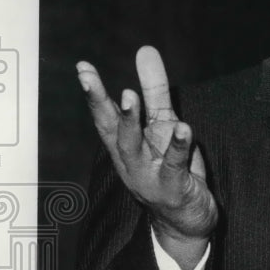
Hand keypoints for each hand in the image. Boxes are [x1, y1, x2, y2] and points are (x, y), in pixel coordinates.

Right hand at [76, 46, 217, 269]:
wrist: (186, 220)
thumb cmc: (171, 168)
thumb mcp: (164, 125)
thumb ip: (156, 89)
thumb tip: (145, 49)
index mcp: (125, 147)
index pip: (105, 118)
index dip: (94, 93)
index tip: (83, 68)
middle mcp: (131, 162)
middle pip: (112, 131)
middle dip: (101, 103)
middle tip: (89, 77)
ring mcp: (149, 177)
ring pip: (134, 148)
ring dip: (130, 122)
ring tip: (130, 96)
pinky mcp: (173, 188)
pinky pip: (173, 165)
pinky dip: (176, 146)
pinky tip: (182, 127)